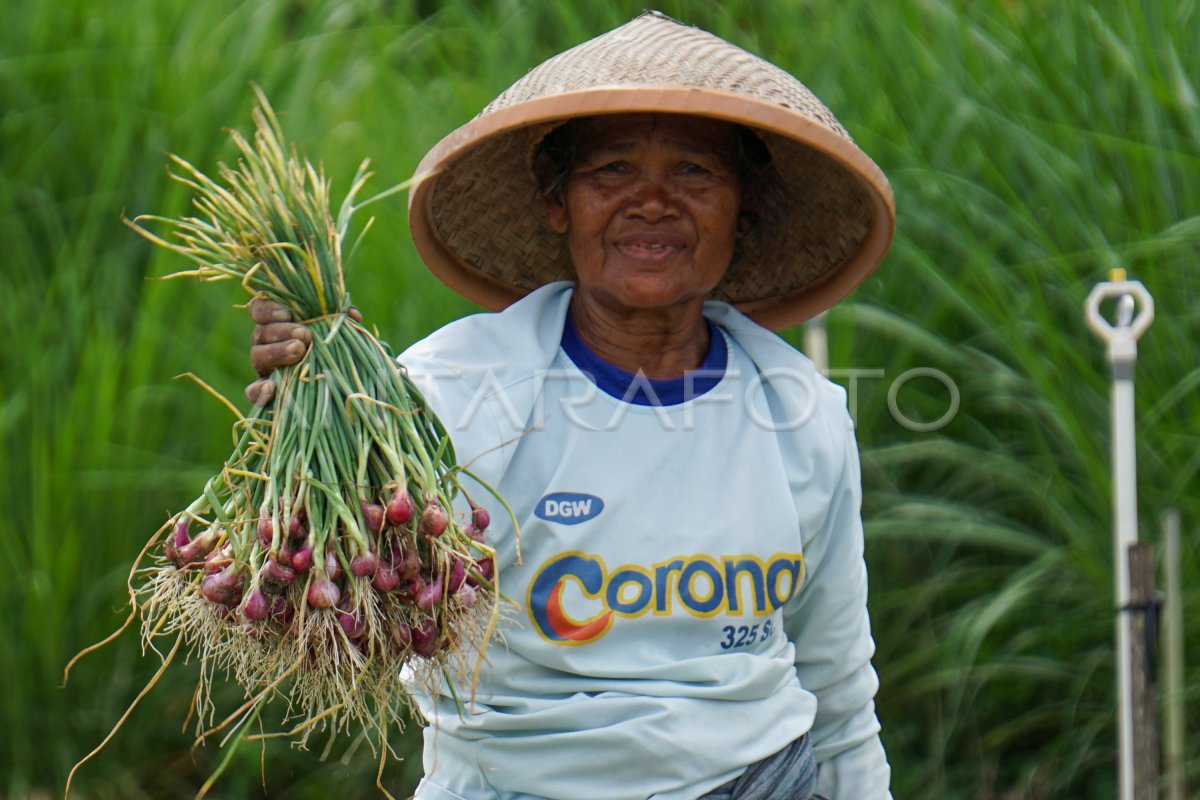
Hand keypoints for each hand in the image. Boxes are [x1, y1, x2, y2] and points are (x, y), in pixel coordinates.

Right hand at [245, 298, 360, 404]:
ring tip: (299, 351)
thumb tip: (352, 314)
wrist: (342, 386)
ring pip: (257, 356)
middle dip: (281, 331)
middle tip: (304, 335)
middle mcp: (267, 343)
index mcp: (278, 323)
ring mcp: (265, 368)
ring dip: (276, 353)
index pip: (260, 309)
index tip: (287, 313)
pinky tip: (272, 387)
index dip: (268, 309)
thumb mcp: (340, 333)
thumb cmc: (337, 351)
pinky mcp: (265, 392)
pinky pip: (253, 391)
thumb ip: (341, 321)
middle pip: (260, 332)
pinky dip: (259, 390)